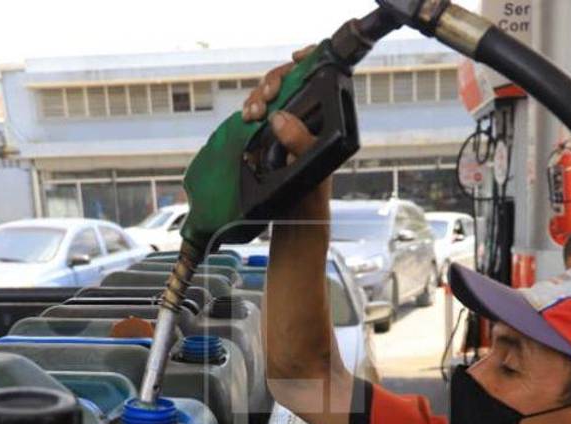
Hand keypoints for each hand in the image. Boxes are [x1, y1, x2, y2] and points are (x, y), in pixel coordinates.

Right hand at [242, 46, 328, 225]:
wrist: (293, 218)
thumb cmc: (312, 195)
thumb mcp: (312, 168)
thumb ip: (300, 142)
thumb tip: (281, 118)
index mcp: (322, 118)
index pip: (318, 78)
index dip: (309, 60)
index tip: (296, 58)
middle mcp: (303, 116)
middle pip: (287, 81)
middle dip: (273, 82)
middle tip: (266, 96)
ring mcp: (283, 124)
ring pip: (268, 95)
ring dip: (257, 97)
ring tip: (253, 113)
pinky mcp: (265, 134)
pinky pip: (256, 112)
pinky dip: (250, 109)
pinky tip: (248, 117)